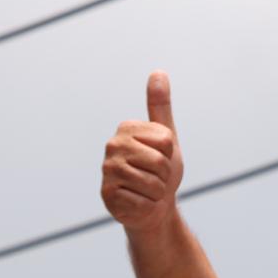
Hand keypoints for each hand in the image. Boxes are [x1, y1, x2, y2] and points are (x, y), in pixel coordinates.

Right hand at [101, 71, 184, 230]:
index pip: (166, 140)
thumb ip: (160, 106)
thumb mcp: (167, 138)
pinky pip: (143, 201)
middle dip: (165, 175)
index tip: (161, 157)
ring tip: (148, 189)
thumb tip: (158, 72)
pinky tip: (138, 202)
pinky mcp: (107, 195)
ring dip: (157, 191)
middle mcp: (112, 146)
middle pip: (159, 161)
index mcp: (127, 128)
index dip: (170, 154)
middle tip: (156, 177)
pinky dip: (147, 205)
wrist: (154, 206)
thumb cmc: (161, 171)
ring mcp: (107, 171)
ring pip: (152, 183)